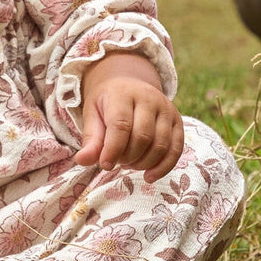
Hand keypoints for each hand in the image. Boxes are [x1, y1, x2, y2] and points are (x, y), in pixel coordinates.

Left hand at [74, 53, 183, 182]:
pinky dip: (163, 167)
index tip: (105, 165)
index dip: (113, 149)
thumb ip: (91, 138)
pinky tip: (148, 176)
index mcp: (123, 93)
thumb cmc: (107, 103)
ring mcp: (166, 109)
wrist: (128, 83)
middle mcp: (149, 98)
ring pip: (160, 145)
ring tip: (129, 164)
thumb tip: (82, 161)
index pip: (121, 125)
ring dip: (143, 163)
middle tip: (117, 161)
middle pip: (142, 137)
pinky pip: (176, 149)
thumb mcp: (93, 114)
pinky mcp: (177, 120)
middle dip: (128, 157)